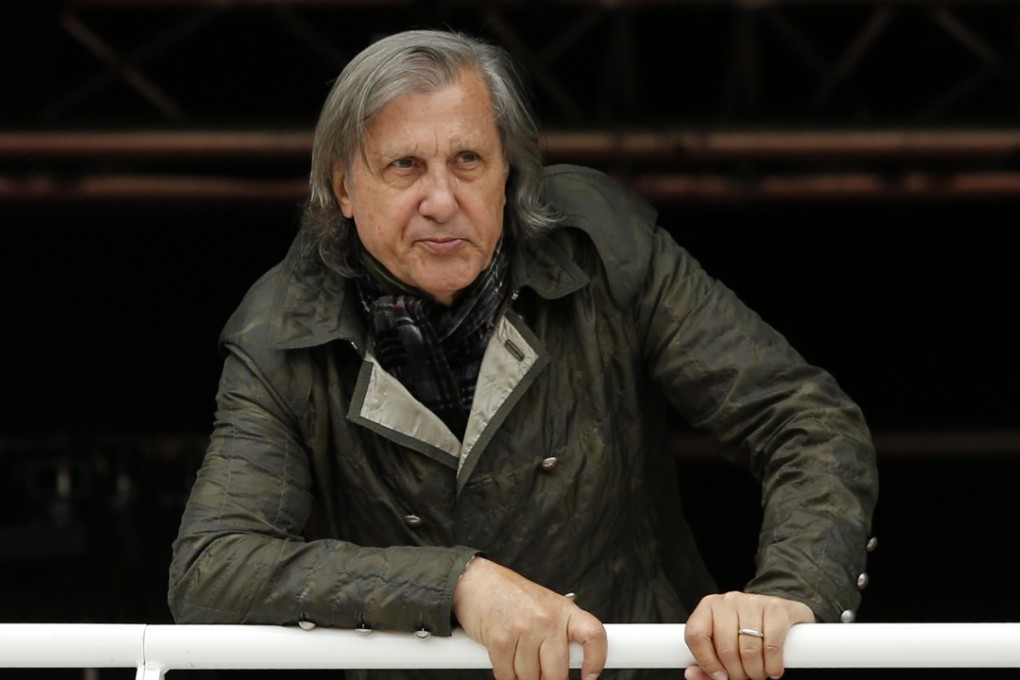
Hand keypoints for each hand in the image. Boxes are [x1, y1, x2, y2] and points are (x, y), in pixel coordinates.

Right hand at [452, 557, 606, 679]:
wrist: (476, 581)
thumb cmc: (510, 596)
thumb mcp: (544, 606)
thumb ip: (558, 633)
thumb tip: (566, 667)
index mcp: (564, 610)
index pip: (594, 635)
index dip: (597, 661)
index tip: (590, 677)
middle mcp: (547, 619)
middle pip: (558, 673)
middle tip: (540, 674)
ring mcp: (525, 629)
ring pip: (530, 678)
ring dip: (523, 677)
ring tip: (517, 657)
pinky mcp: (501, 640)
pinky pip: (508, 676)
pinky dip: (506, 676)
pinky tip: (505, 661)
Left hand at [683, 592, 813, 679]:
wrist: (775, 615)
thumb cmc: (743, 634)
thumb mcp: (721, 647)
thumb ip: (705, 666)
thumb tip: (691, 674)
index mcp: (707, 608)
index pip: (696, 635)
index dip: (706, 662)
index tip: (719, 677)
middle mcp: (727, 601)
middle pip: (725, 648)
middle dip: (736, 673)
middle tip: (743, 677)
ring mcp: (752, 602)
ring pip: (749, 649)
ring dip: (755, 672)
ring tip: (758, 673)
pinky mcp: (776, 608)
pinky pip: (772, 645)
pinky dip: (773, 665)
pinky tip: (773, 669)